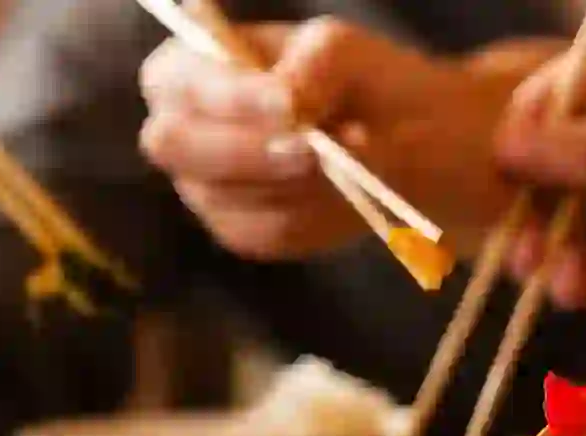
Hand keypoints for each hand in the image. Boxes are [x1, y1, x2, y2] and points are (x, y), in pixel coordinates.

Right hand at [139, 19, 521, 261]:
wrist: (413, 144)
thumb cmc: (366, 82)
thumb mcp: (349, 52)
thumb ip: (314, 64)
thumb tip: (289, 103)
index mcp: (194, 65)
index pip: (175, 80)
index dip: (227, 95)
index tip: (288, 104)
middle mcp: (184, 127)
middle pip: (172, 145)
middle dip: (246, 149)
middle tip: (312, 151)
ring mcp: (207, 186)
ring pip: (227, 197)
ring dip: (296, 183)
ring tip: (354, 159)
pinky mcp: (243, 230)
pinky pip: (266, 232)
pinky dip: (313, 215)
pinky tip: (346, 192)